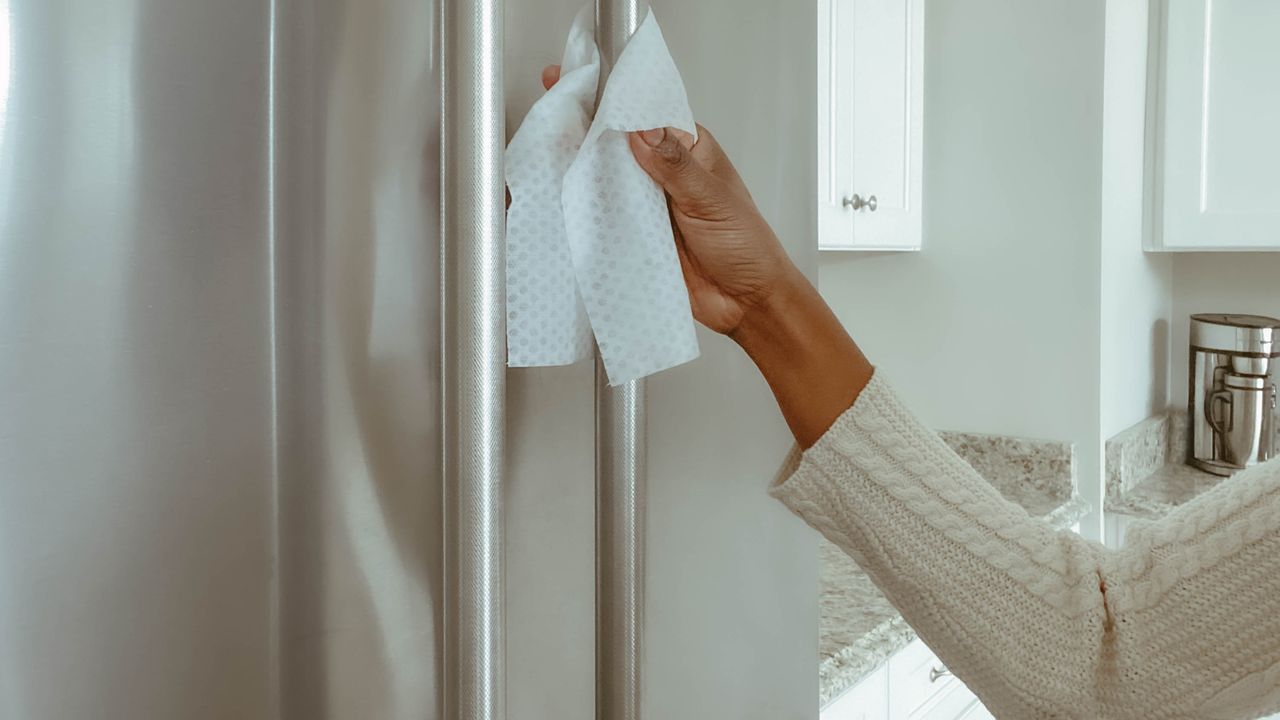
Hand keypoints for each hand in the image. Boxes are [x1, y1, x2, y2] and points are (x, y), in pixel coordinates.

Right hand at [537, 65, 870, 446]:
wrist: (746, 305)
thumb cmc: (745, 246)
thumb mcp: (712, 200)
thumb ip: (676, 167)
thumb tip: (640, 130)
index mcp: (688, 150)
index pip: (645, 115)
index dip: (613, 99)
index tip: (578, 80)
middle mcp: (662, 172)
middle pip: (617, 145)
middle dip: (585, 130)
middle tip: (547, 111)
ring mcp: (645, 205)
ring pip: (605, 180)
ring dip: (578, 170)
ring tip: (540, 150)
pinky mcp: (633, 236)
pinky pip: (603, 218)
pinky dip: (583, 211)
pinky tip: (555, 199)